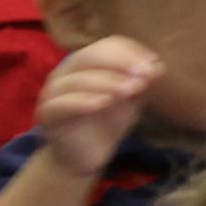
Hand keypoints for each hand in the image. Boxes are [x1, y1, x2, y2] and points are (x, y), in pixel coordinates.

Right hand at [33, 37, 158, 175]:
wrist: (83, 159)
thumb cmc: (105, 125)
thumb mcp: (130, 102)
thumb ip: (141, 84)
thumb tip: (158, 66)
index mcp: (85, 64)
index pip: (106, 45)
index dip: (130, 52)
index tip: (153, 64)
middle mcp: (66, 72)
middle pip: (89, 56)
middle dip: (119, 63)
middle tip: (144, 75)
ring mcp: (53, 92)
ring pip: (77, 80)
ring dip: (106, 82)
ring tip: (130, 90)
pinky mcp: (48, 114)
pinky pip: (62, 103)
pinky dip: (82, 101)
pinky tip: (101, 104)